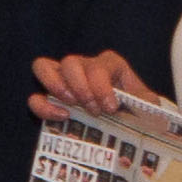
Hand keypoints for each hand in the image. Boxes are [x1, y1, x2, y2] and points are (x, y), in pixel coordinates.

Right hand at [27, 52, 150, 120]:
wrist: (128, 119)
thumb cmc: (136, 107)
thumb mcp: (145, 103)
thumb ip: (146, 101)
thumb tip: (145, 105)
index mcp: (108, 65)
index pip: (99, 65)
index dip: (102, 86)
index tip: (110, 107)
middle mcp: (83, 66)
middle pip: (71, 62)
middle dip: (80, 88)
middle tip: (92, 109)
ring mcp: (63, 79)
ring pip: (43, 66)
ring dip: (55, 86)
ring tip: (70, 105)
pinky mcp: (51, 97)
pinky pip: (35, 96)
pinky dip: (42, 106)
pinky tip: (61, 117)